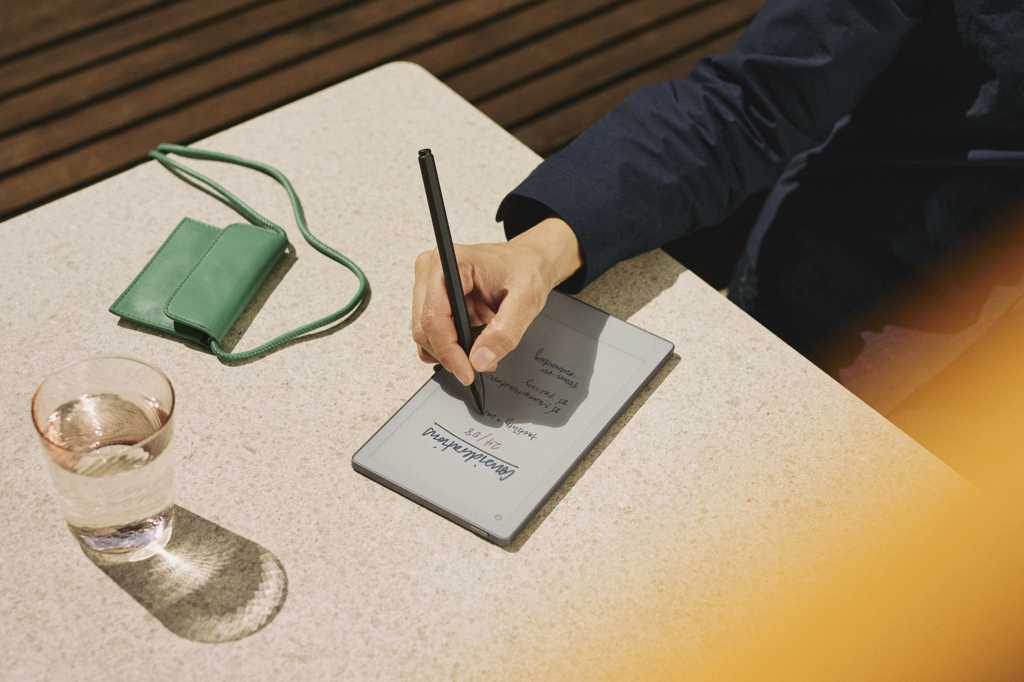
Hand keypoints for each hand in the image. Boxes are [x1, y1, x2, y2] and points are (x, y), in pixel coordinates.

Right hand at [411, 217, 583, 384]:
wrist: (529, 262)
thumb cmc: (526, 270)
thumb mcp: (525, 301)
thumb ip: (504, 332)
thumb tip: (479, 360)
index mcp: (451, 262)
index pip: (433, 316)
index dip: (447, 350)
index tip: (466, 372)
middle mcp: (433, 271)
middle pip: (424, 328)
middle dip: (450, 354)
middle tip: (479, 366)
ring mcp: (430, 286)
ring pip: (425, 335)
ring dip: (450, 352)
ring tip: (481, 353)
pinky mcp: (435, 300)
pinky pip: (432, 334)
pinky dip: (450, 347)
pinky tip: (473, 344)